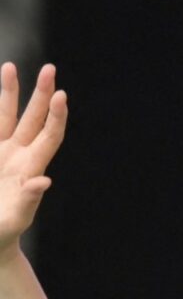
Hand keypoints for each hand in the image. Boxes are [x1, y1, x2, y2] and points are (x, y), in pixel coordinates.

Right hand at [0, 63, 67, 259]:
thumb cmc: (3, 232)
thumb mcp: (15, 218)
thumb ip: (28, 200)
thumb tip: (45, 181)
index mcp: (30, 168)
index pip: (49, 136)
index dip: (56, 116)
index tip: (60, 94)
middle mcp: (18, 155)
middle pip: (32, 119)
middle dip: (39, 93)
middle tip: (50, 67)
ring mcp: (0, 153)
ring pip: (5, 116)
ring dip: (8, 93)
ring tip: (10, 66)